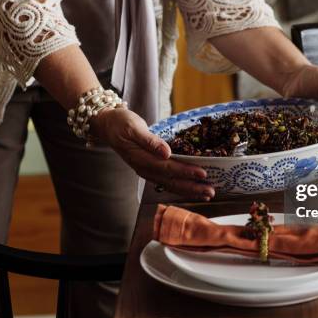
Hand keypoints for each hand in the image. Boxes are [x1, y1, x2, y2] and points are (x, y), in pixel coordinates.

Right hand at [91, 107, 214, 199]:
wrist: (106, 125)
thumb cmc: (120, 123)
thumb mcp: (133, 127)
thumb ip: (150, 141)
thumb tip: (166, 152)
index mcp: (141, 159)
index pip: (168, 168)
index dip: (186, 172)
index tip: (203, 174)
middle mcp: (144, 169)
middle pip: (171, 181)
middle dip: (192, 187)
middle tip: (211, 192)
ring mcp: (146, 171)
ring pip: (170, 184)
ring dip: (189, 190)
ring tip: (207, 194)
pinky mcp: (149, 169)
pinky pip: (167, 181)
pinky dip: (181, 186)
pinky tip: (192, 188)